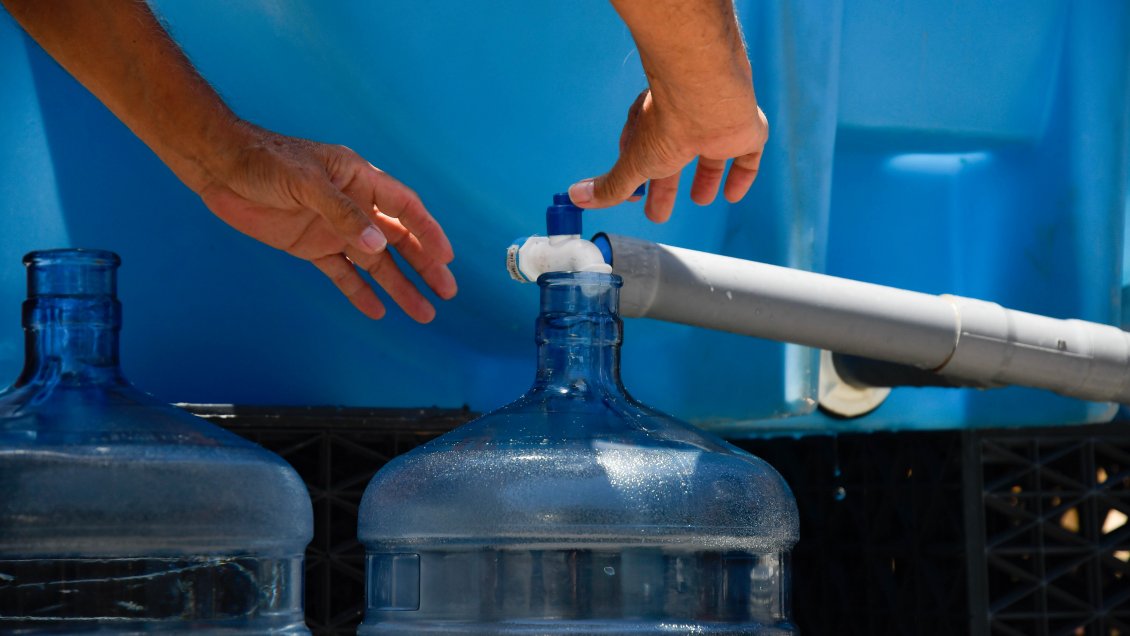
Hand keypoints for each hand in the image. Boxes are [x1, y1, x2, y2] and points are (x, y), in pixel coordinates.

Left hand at [197, 122, 455, 322]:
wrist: (217, 167)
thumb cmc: (264, 161)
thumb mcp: (306, 182)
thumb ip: (343, 214)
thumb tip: (377, 247)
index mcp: (359, 179)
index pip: (405, 208)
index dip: (428, 232)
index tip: (446, 258)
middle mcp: (353, 205)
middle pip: (398, 240)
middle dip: (424, 266)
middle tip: (447, 292)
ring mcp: (332, 228)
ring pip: (375, 263)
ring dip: (399, 286)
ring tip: (423, 313)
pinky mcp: (310, 247)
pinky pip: (342, 273)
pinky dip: (359, 292)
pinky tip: (377, 311)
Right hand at [568, 86, 767, 222]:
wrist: (706, 95)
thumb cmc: (666, 124)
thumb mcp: (633, 164)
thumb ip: (611, 185)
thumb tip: (575, 198)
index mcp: (654, 124)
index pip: (642, 151)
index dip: (638, 176)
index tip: (636, 196)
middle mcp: (685, 124)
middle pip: (675, 158)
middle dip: (666, 186)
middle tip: (659, 212)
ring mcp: (716, 127)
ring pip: (711, 153)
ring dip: (705, 177)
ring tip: (701, 199)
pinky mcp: (745, 131)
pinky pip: (747, 155)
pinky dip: (740, 175)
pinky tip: (733, 195)